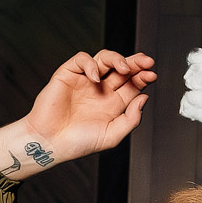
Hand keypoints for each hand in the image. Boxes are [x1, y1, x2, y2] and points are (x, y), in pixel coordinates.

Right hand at [0, 50, 155, 176]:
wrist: (50, 143)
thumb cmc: (77, 143)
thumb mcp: (112, 136)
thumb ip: (130, 119)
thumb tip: (144, 98)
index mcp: (112, 103)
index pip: (132, 84)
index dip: (143, 77)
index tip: (152, 76)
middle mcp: (100, 90)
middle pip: (122, 68)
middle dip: (136, 63)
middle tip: (146, 63)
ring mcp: (85, 80)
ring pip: (105, 59)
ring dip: (117, 59)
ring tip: (125, 67)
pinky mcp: (68, 74)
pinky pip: (82, 60)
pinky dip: (90, 64)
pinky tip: (95, 77)